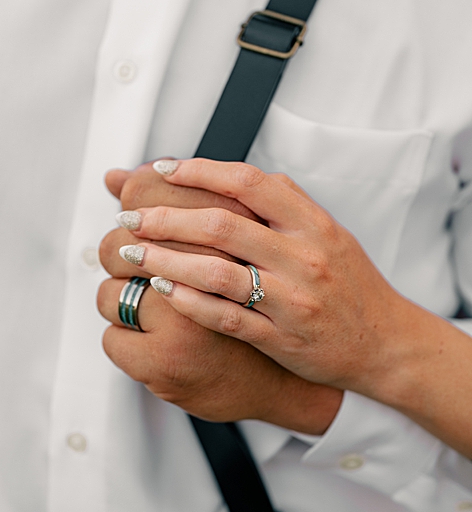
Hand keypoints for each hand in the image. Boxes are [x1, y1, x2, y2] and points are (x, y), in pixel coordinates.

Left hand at [99, 162, 341, 431]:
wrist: (382, 343)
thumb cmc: (346, 285)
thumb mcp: (325, 234)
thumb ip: (281, 206)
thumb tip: (226, 177)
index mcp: (312, 223)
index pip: (250, 183)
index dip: (201, 171)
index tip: (160, 169)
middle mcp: (303, 256)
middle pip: (222, 225)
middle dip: (166, 218)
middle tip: (128, 217)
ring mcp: (290, 298)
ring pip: (216, 272)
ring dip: (166, 261)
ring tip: (130, 254)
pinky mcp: (279, 337)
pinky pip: (225, 317)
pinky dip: (189, 302)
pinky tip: (161, 291)